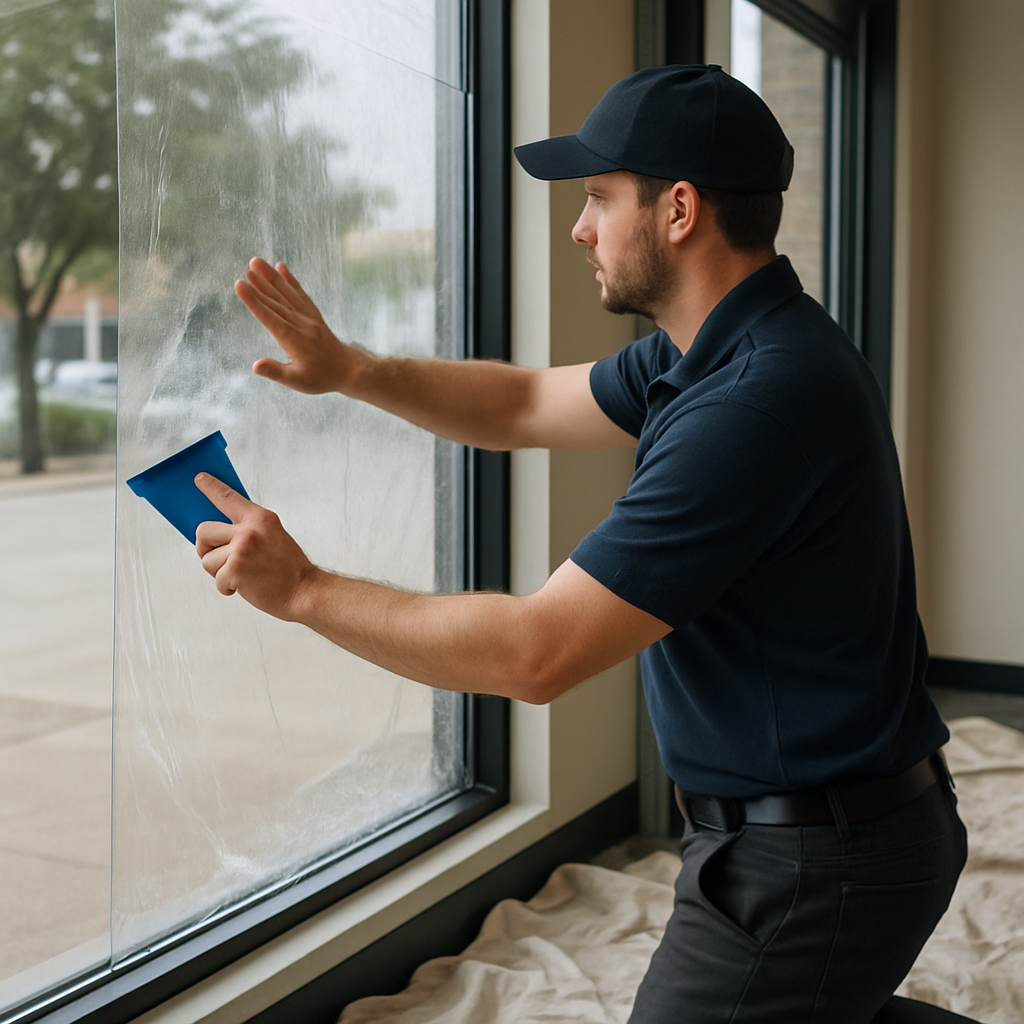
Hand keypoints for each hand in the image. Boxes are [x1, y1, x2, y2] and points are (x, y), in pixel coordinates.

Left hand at [194, 473, 318, 620]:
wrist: (304, 591)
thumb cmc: (288, 568)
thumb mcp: (273, 535)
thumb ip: (249, 528)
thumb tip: (219, 532)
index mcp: (260, 518)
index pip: (228, 497)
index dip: (211, 487)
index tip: (199, 479)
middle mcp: (249, 530)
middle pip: (203, 531)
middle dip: (205, 547)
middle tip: (219, 557)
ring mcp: (241, 549)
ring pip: (207, 559)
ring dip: (219, 572)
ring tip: (243, 575)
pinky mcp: (235, 570)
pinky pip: (216, 579)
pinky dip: (227, 588)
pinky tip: (246, 586)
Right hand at [235, 257, 362, 394]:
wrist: (348, 370)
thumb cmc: (321, 378)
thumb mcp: (297, 381)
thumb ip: (276, 372)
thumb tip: (255, 366)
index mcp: (294, 340)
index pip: (270, 318)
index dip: (254, 302)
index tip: (240, 285)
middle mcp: (301, 325)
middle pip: (277, 302)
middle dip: (260, 286)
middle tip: (246, 271)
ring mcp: (309, 318)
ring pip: (287, 294)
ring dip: (271, 278)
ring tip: (256, 262)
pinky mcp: (314, 315)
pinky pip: (301, 295)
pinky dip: (291, 281)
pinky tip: (281, 268)